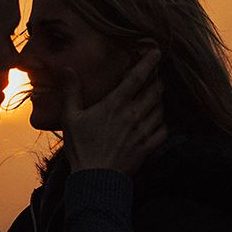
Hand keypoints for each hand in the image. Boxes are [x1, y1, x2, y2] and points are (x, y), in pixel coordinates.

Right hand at [62, 49, 165, 175]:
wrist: (95, 179)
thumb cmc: (81, 147)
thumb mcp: (70, 117)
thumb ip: (71, 91)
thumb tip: (67, 69)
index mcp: (115, 105)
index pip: (137, 78)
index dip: (148, 62)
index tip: (156, 52)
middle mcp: (133, 115)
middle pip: (154, 91)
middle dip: (158, 79)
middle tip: (157, 73)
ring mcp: (143, 131)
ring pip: (160, 108)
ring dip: (160, 99)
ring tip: (156, 93)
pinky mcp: (148, 147)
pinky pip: (163, 129)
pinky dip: (163, 121)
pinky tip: (159, 118)